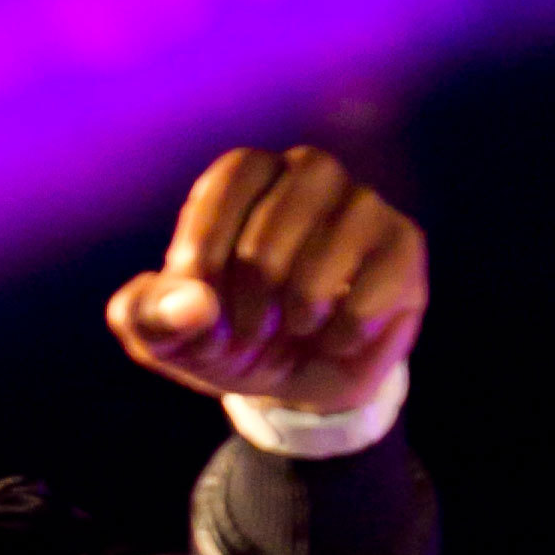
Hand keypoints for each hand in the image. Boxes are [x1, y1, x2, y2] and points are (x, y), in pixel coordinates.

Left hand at [106, 145, 426, 417]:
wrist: (296, 381)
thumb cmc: (224, 338)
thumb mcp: (167, 337)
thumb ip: (150, 316)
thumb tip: (191, 302)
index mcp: (249, 176)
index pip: (233, 178)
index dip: (209, 243)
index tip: (197, 303)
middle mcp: (311, 173)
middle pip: (276, 220)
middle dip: (251, 293)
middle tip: (245, 332)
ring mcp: (363, 205)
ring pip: (329, 251)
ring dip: (297, 311)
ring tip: (291, 330)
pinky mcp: (404, 246)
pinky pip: (374, 288)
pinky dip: (343, 331)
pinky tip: (335, 337)